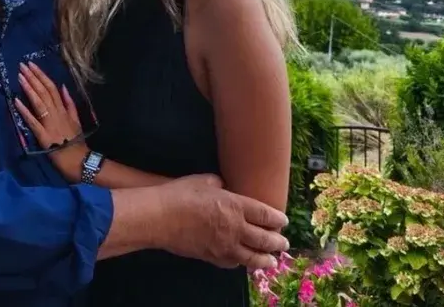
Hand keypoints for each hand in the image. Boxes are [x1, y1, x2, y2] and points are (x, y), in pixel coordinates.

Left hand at [15, 62, 86, 180]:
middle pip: (44, 92)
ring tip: (20, 77)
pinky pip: (33, 122)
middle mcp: (57, 113)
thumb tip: (63, 87)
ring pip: (39, 102)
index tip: (32, 65)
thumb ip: (70, 103)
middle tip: (22, 65)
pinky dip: (24, 111)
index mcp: (64, 109)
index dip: (41, 75)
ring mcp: (50, 124)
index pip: (52, 87)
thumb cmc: (77, 141)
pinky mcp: (43, 136)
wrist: (79, 160)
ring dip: (29, 89)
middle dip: (32, 77)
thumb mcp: (76, 119)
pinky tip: (16, 101)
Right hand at [157, 175, 288, 271]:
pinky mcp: (211, 257)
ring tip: (272, 261)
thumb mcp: (203, 180)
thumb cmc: (180, 194)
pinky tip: (243, 263)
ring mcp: (224, 246)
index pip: (265, 215)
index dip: (277, 219)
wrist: (159, 218)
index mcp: (236, 206)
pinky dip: (241, 264)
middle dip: (277, 242)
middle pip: (264, 239)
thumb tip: (224, 186)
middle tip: (284, 243)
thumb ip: (220, 184)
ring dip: (265, 259)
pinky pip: (232, 264)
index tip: (283, 221)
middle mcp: (235, 229)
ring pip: (252, 257)